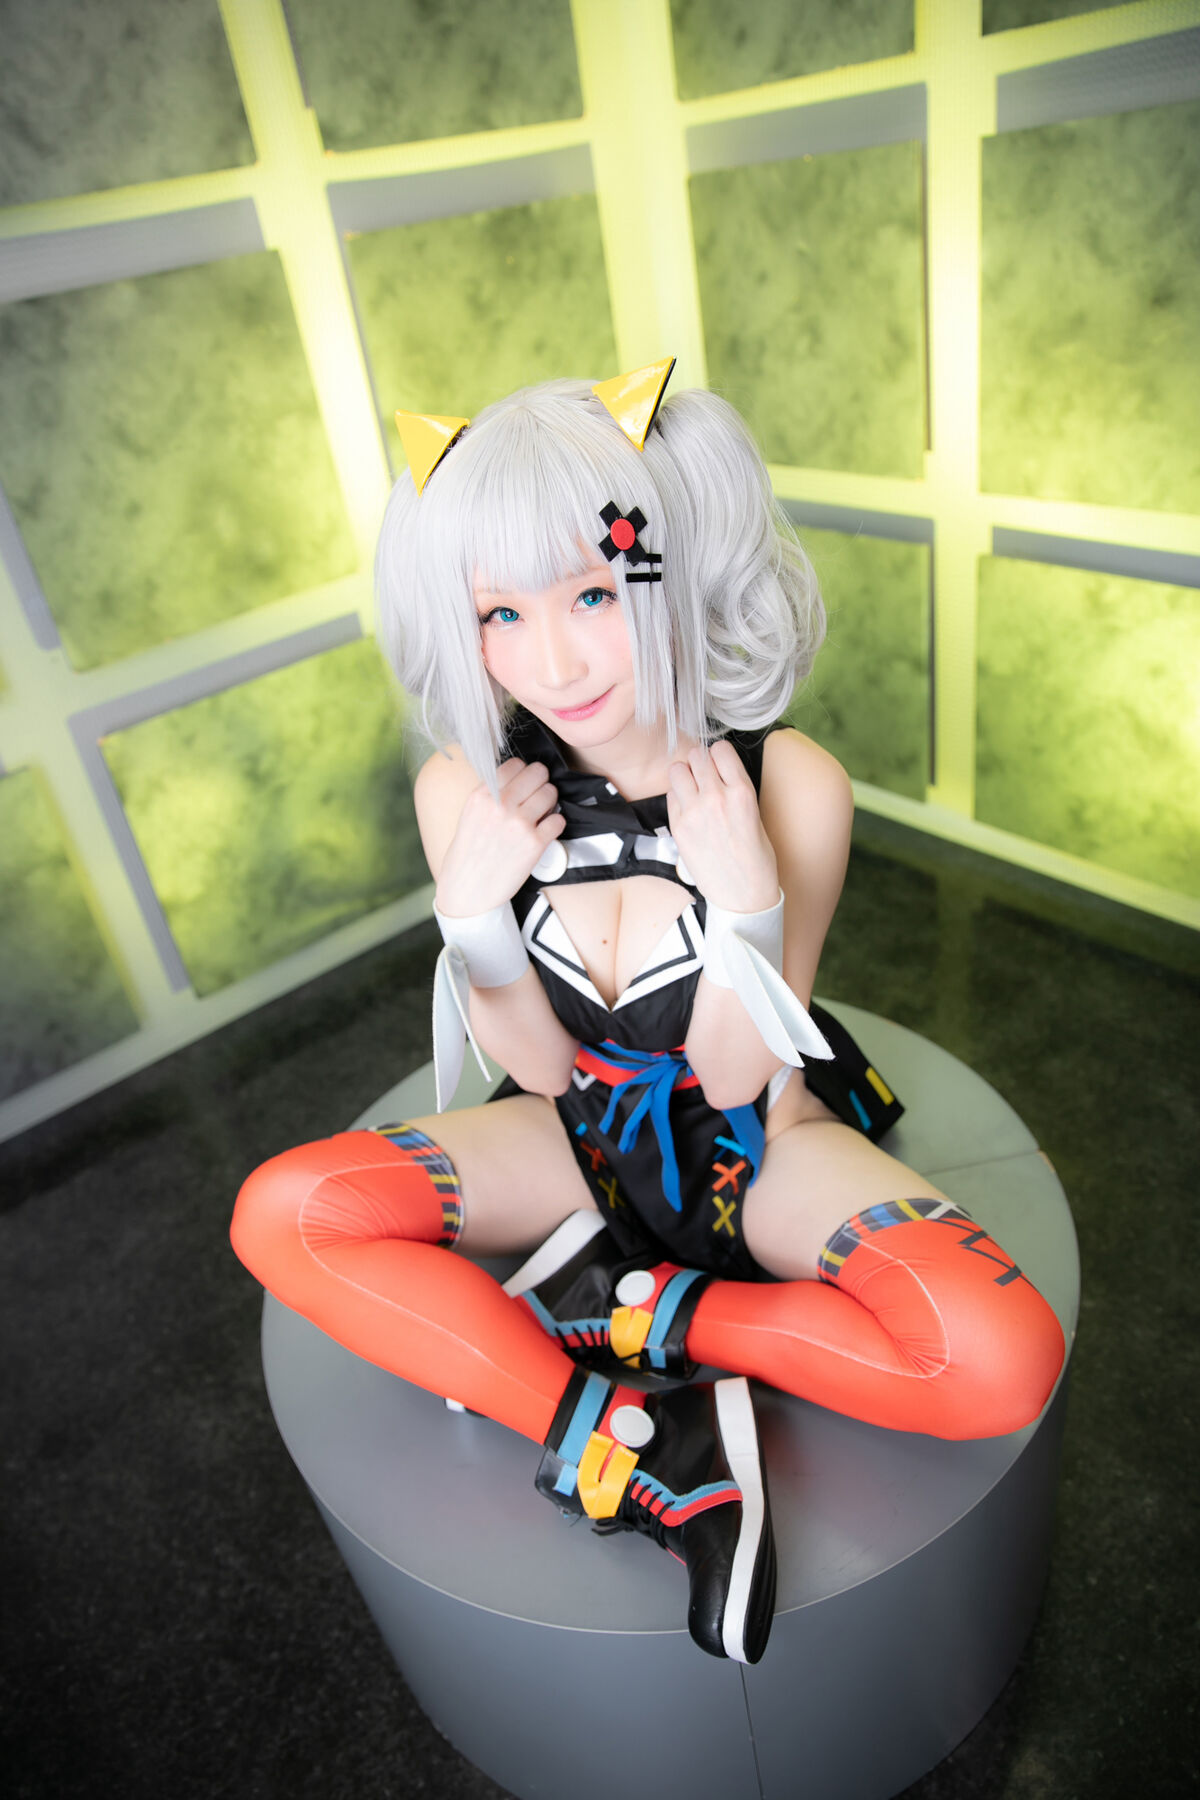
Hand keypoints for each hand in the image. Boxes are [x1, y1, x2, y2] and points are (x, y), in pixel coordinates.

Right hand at [435, 759, 564, 917]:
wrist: (468, 889)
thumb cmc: (469, 853)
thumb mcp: (470, 813)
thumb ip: (491, 793)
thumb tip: (517, 776)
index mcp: (482, 795)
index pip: (515, 764)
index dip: (524, 773)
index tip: (524, 783)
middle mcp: (500, 805)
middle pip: (538, 773)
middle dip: (541, 783)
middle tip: (536, 796)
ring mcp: (519, 824)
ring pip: (551, 793)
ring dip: (549, 802)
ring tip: (539, 814)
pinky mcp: (534, 844)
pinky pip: (558, 820)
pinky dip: (555, 824)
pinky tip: (544, 831)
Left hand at [666, 741, 778, 912]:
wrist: (743, 896)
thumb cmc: (756, 859)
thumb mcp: (755, 815)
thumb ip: (735, 789)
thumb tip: (717, 770)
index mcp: (742, 792)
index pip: (721, 749)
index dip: (718, 755)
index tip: (719, 763)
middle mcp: (716, 798)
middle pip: (697, 756)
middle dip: (700, 763)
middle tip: (705, 777)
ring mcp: (694, 813)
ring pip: (677, 771)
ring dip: (685, 775)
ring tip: (693, 790)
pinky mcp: (679, 828)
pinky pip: (670, 795)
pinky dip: (677, 797)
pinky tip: (688, 809)